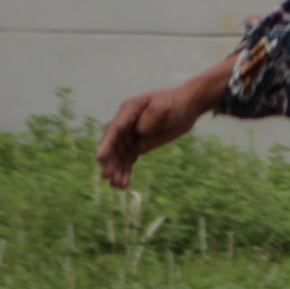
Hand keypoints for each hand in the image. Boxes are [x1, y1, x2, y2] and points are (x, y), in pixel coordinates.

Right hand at [97, 61, 229, 188]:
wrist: (189, 107)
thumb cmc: (176, 102)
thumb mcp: (165, 106)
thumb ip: (151, 117)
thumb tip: (139, 131)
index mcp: (129, 110)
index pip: (115, 129)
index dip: (107, 144)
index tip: (100, 158)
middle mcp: (126, 124)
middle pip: (114, 145)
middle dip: (110, 161)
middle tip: (108, 176)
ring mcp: (131, 136)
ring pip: (120, 156)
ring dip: (117, 170)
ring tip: (118, 185)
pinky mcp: (139, 145)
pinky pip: (129, 160)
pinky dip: (125, 171)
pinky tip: (124, 184)